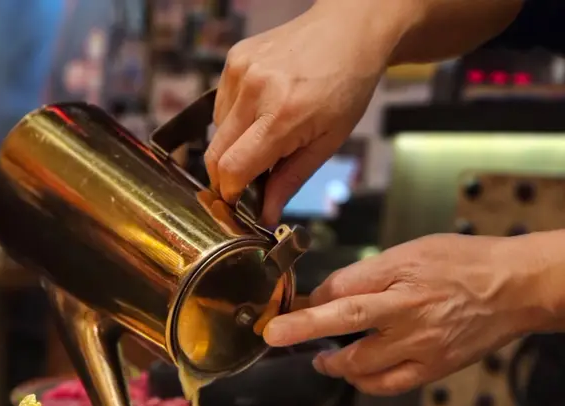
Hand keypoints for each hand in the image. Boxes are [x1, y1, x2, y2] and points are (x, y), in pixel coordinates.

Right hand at [206, 1, 417, 225]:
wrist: (349, 29)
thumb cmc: (345, 86)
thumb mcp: (328, 142)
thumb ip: (291, 181)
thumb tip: (265, 217)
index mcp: (283, 116)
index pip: (233, 169)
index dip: (232, 194)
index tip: (240, 203)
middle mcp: (255, 91)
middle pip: (215, 155)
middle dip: (227, 177)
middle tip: (248, 180)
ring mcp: (241, 71)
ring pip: (216, 133)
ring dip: (232, 146)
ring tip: (264, 135)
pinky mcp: (235, 59)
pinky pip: (221, 107)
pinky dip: (234, 120)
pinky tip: (259, 111)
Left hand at [262, 235, 547, 394]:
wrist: (517, 288)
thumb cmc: (464, 264)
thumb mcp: (415, 251)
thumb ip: (371, 273)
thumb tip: (327, 294)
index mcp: (401, 271)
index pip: (342, 286)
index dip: (311, 300)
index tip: (288, 308)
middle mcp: (407, 307)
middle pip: (344, 319)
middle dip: (302, 328)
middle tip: (273, 336)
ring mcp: (420, 342)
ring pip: (361, 361)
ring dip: (332, 363)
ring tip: (322, 360)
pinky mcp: (432, 368)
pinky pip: (386, 385)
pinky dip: (363, 383)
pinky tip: (354, 374)